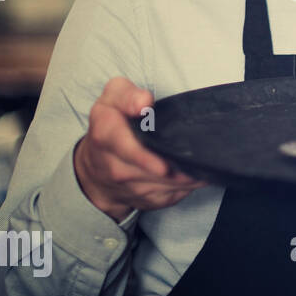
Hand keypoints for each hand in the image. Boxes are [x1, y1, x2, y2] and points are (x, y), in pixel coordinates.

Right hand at [73, 77, 208, 221]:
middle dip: (178, 170)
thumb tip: (143, 103)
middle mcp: (115, 167)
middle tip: (200, 159)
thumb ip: (128, 95)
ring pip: (168, 187)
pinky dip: (187, 186)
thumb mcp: (113, 97)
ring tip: (201, 163)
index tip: (164, 166)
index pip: (127, 151)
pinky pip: (173, 196)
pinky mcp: (144, 201)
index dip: (146, 160)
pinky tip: (193, 174)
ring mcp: (130, 188)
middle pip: (154, 174)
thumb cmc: (111, 123)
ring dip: (187, 178)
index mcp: (107, 135)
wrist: (94, 165)